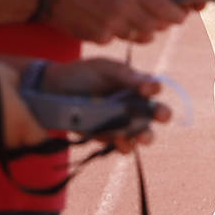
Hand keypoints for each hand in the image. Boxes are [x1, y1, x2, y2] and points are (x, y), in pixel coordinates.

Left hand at [30, 57, 171, 152]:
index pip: (152, 88)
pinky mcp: (106, 136)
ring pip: (141, 131)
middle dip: (161, 114)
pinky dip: (123, 145)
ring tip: (143, 137)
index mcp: (135, 84)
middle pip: (154, 112)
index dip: (154, 89)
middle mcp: (132, 104)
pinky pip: (121, 144)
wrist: (51, 90)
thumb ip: (127, 76)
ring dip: (144, 135)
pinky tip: (122, 144)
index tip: (150, 89)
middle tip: (163, 116)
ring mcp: (120, 122)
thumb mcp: (105, 69)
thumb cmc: (82, 74)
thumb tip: (153, 84)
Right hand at [51, 0, 188, 42]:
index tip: (182, 12)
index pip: (168, 9)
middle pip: (158, 26)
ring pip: (141, 36)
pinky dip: (123, 32)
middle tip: (164, 15)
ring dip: (146, 29)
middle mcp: (124, 10)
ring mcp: (110, 26)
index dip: (179, 13)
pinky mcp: (96, 36)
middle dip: (165, 21)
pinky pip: (119, 39)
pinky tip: (116, 20)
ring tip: (141, 17)